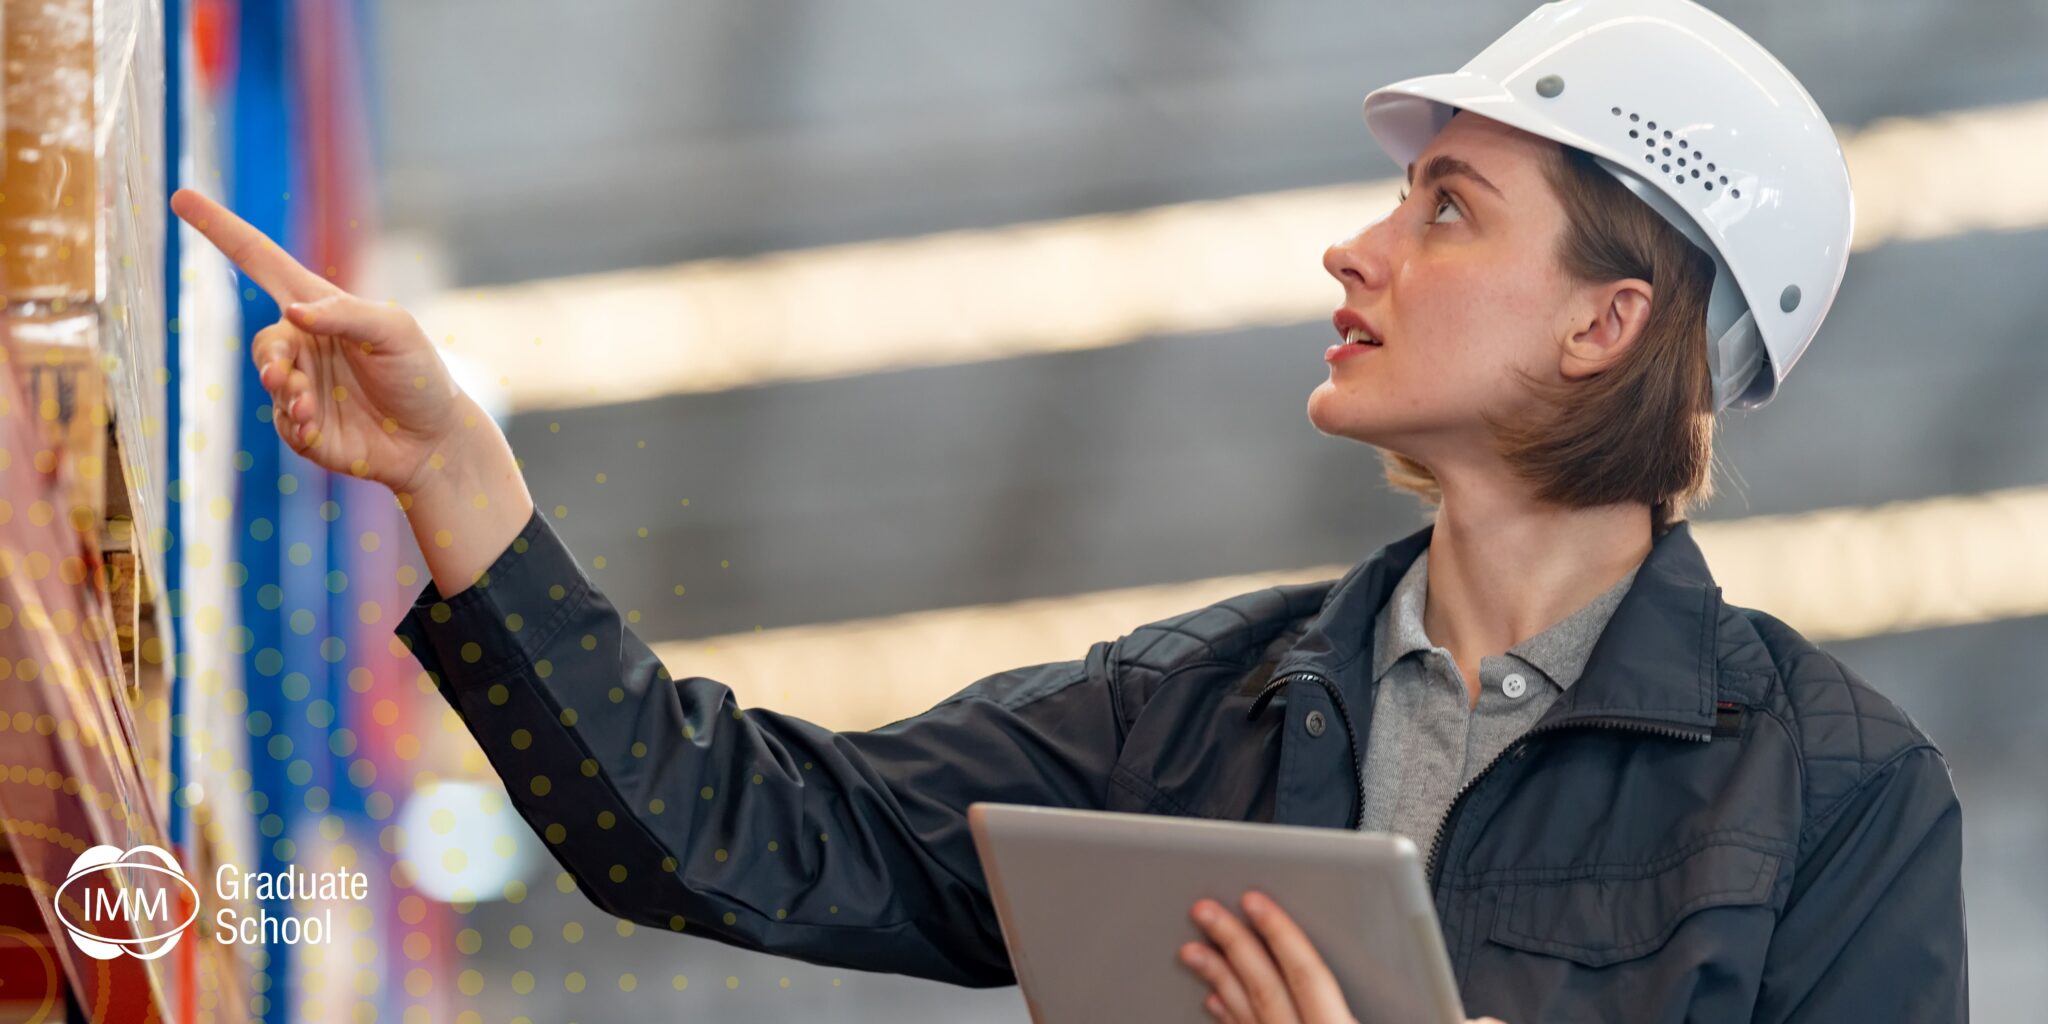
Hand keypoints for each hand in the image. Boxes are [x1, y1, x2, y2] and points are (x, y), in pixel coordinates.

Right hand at [170, 188, 470, 495]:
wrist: (435, 440)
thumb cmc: (419, 375)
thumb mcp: (395, 332)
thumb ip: (346, 315)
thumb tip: (292, 312)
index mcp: (322, 308)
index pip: (261, 262)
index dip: (222, 230)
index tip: (181, 197)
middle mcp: (304, 343)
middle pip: (264, 342)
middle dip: (272, 358)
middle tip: (284, 376)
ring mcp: (300, 385)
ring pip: (269, 381)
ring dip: (286, 391)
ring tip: (309, 406)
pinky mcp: (302, 426)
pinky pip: (281, 422)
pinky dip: (296, 422)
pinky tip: (318, 427)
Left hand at [1179, 891, 1507, 1023]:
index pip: (1306, 975)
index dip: (1280, 933)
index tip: (1254, 900)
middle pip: (1263, 990)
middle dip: (1232, 945)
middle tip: (1203, 910)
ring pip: (1245, 1018)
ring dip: (1217, 980)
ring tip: (1192, 950)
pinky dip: (1228, 1020)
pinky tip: (1215, 1003)